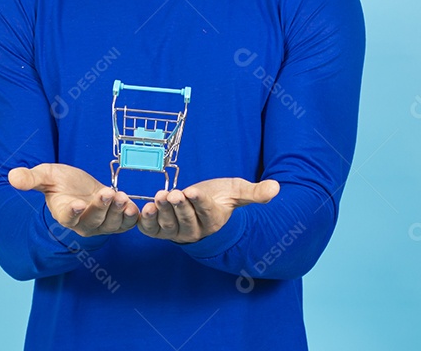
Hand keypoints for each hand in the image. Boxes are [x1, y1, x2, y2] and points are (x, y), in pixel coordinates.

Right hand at [8, 163, 138, 237]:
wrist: (80, 186)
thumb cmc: (62, 181)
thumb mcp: (46, 175)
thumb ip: (31, 178)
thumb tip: (11, 176)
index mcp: (64, 213)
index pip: (67, 217)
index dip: (72, 212)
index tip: (76, 204)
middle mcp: (82, 223)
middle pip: (92, 221)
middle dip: (101, 207)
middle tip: (107, 193)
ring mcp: (100, 224)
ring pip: (110, 224)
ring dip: (117, 211)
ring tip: (122, 196)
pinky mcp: (115, 221)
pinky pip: (124, 225)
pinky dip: (130, 218)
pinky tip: (134, 207)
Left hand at [138, 177, 279, 243]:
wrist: (201, 203)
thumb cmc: (221, 197)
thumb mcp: (237, 191)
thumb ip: (254, 192)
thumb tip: (276, 188)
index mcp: (215, 221)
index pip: (208, 213)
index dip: (200, 202)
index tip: (193, 191)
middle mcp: (196, 231)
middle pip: (188, 221)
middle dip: (180, 207)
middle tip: (174, 193)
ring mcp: (178, 232)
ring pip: (170, 227)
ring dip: (163, 213)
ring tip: (159, 197)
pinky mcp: (162, 231)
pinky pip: (154, 231)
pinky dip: (147, 223)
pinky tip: (144, 210)